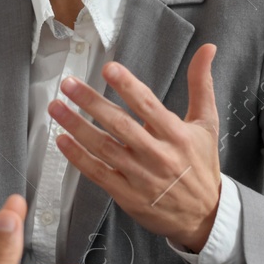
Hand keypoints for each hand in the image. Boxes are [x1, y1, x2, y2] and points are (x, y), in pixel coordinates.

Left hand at [48, 44, 221, 252]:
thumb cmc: (201, 164)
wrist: (204, 215)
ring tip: (56, 108)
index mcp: (177, 135)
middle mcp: (158, 155)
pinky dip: (78, 158)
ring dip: (77, 127)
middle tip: (68, 84)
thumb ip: (201, 84)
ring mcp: (141, 177)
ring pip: (104, 148)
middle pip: (120, 125)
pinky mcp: (127, 195)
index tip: (109, 69)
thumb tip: (207, 48)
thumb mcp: (207, 123)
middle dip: (92, 103)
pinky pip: (98, 173)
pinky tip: (61, 141)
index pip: (149, 105)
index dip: (128, 86)